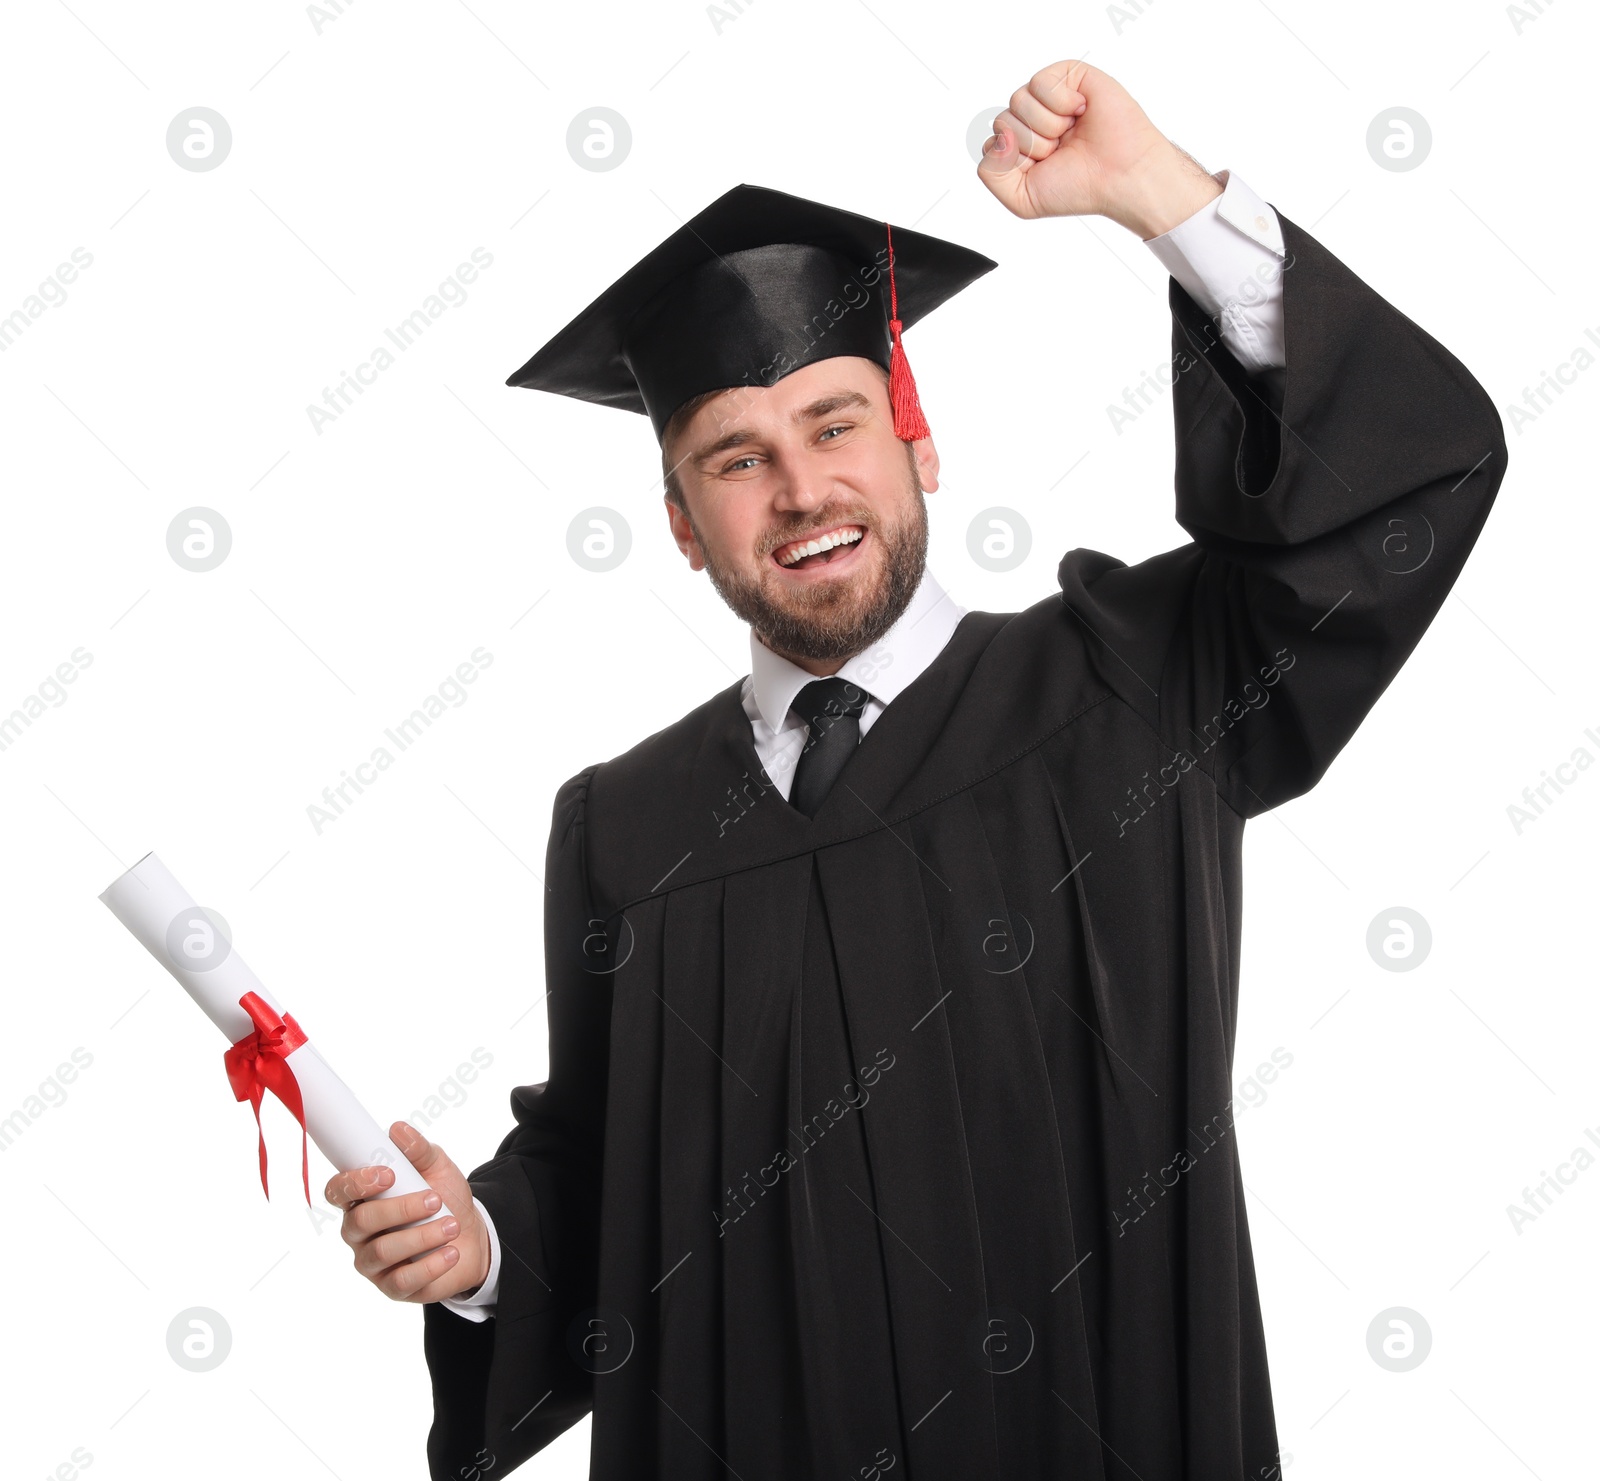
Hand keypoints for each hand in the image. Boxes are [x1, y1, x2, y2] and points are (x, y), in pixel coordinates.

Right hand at [328, 1121, 490, 1303]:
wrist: (472, 1236)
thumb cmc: (445, 1198)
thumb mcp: (438, 1168)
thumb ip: (418, 1150)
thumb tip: (398, 1129)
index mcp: (362, 1198)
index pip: (337, 1191)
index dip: (355, 1182)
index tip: (387, 1174)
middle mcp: (359, 1232)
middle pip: (360, 1222)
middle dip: (400, 1209)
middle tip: (435, 1199)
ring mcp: (373, 1263)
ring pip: (382, 1252)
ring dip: (421, 1236)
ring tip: (452, 1225)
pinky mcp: (392, 1287)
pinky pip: (402, 1281)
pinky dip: (430, 1265)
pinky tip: (451, 1252)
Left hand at [976, 61, 1221, 238]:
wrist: (1119, 175)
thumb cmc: (1078, 187)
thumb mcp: (1021, 199)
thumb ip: (991, 174)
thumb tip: (995, 137)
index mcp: (1019, 146)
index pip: (992, 144)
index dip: (1015, 161)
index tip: (1044, 169)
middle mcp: (1031, 120)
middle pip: (1002, 122)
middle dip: (1032, 144)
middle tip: (1061, 150)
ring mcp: (1048, 97)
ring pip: (1018, 102)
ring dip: (1047, 125)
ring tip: (1071, 132)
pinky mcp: (1067, 76)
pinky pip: (1039, 82)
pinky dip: (1060, 103)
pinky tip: (1080, 112)